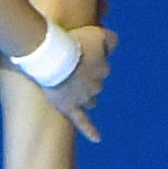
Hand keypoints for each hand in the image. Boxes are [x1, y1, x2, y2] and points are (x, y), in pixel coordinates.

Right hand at [47, 24, 115, 140]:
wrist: (52, 57)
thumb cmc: (69, 39)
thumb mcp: (95, 30)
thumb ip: (109, 35)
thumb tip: (115, 37)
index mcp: (104, 64)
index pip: (104, 58)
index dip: (92, 52)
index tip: (80, 46)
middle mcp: (98, 81)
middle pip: (96, 78)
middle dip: (87, 73)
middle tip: (69, 62)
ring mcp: (84, 96)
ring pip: (91, 98)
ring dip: (85, 93)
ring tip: (71, 85)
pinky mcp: (70, 107)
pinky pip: (83, 122)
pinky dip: (91, 131)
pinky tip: (98, 139)